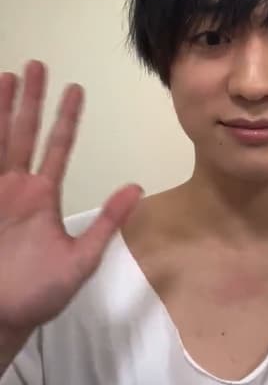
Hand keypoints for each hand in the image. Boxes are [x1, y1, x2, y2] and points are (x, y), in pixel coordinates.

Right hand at [0, 60, 142, 336]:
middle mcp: (17, 187)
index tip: (75, 89)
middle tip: (35, 65)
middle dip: (30, 100)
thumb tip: (137, 188)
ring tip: (6, 76)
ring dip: (2, 110)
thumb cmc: (39, 294)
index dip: (66, 117)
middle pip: (24, 132)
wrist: (2, 319)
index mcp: (43, 196)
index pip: (58, 146)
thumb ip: (107, 222)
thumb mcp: (81, 259)